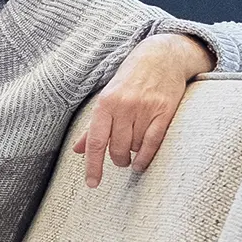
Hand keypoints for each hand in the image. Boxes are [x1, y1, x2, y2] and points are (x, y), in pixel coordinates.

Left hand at [71, 33, 213, 188]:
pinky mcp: (164, 111)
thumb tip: (76, 151)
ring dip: (132, 154)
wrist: (161, 58)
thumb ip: (92, 126)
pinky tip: (142, 163)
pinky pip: (153, 143)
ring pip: (135, 146)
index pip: (95, 141)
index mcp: (105, 104)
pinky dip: (146, 157)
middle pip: (116, 148)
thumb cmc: (129, 81)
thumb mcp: (106, 99)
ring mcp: (145, 109)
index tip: (92, 184)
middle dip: (117, 160)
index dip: (93, 165)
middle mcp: (124, 107)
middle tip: (120, 160)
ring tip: (133, 150)